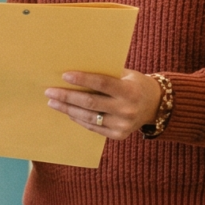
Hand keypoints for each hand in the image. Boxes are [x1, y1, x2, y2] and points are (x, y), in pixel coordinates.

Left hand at [46, 70, 160, 140]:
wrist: (155, 105)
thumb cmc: (135, 84)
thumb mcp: (126, 75)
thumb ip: (106, 74)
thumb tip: (76, 70)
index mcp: (129, 91)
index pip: (102, 83)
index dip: (82, 79)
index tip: (64, 75)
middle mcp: (126, 109)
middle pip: (90, 102)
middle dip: (67, 96)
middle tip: (50, 91)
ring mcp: (122, 125)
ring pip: (88, 117)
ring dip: (67, 109)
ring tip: (53, 102)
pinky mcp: (118, 135)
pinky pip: (92, 127)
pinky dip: (78, 119)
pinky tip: (67, 111)